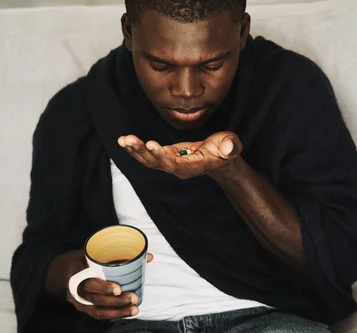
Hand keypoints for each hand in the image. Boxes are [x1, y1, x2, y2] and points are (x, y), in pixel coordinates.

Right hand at [62, 250, 153, 319]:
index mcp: (76, 270)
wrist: (69, 269)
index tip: (119, 289)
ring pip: (97, 310)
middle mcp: (75, 288)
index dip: (103, 287)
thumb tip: (149, 256)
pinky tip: (128, 312)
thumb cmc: (88, 258)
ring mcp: (78, 300)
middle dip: (115, 301)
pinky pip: (99, 314)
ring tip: (135, 309)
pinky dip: (114, 314)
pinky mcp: (84, 308)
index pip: (88, 281)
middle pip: (94, 298)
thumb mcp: (98, 251)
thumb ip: (120, 253)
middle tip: (134, 298)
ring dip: (117, 311)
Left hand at [118, 131, 242, 178]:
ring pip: (150, 161)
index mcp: (194, 166)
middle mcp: (179, 169)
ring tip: (123, 140)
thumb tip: (227, 147)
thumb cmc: (226, 151)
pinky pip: (149, 156)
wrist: (221, 160)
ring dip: (136, 151)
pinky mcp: (167, 158)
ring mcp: (171, 164)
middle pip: (157, 164)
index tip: (151, 144)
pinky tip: (125, 142)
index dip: (162, 156)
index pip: (175, 164)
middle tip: (130, 140)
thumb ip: (230, 147)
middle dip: (143, 152)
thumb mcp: (232, 146)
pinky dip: (137, 149)